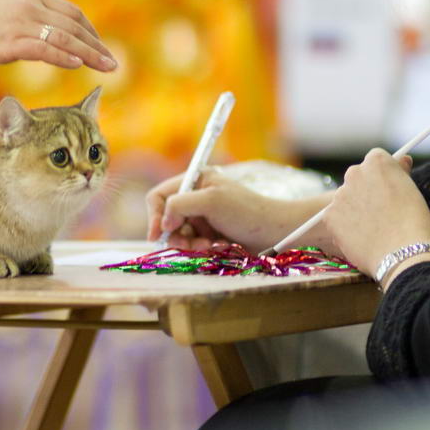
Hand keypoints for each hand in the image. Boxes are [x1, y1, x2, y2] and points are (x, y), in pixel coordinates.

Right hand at [0, 0, 117, 71]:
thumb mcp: (3, 11)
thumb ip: (24, 20)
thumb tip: (38, 40)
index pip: (71, 13)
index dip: (89, 30)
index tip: (99, 46)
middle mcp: (31, 6)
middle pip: (74, 25)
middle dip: (96, 44)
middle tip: (112, 62)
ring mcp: (22, 23)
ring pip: (66, 38)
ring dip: (90, 53)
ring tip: (107, 66)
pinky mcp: (10, 41)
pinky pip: (45, 49)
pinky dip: (65, 56)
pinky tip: (79, 65)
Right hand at [145, 167, 274, 251]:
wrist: (274, 232)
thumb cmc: (246, 212)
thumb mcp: (211, 201)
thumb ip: (180, 205)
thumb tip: (163, 223)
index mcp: (194, 181)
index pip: (159, 196)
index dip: (155, 215)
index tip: (158, 234)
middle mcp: (195, 197)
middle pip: (166, 219)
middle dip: (176, 235)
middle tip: (189, 245)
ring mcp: (202, 216)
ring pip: (179, 235)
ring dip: (191, 244)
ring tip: (209, 246)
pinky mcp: (209, 233)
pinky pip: (192, 244)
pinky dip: (201, 248)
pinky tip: (218, 246)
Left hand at [322, 150, 429, 276]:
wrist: (403, 254)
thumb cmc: (415, 222)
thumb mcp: (411, 190)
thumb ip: (400, 172)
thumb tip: (401, 159)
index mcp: (377, 162)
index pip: (375, 161)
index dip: (383, 177)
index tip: (388, 190)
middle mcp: (355, 173)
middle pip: (357, 179)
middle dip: (365, 192)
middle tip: (381, 212)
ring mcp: (339, 194)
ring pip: (345, 200)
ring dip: (354, 210)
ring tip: (373, 229)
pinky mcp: (329, 215)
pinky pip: (336, 218)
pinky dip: (345, 227)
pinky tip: (361, 238)